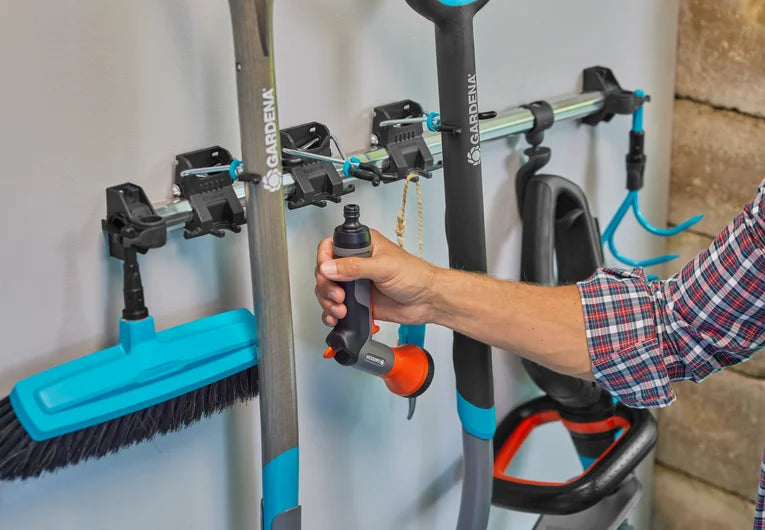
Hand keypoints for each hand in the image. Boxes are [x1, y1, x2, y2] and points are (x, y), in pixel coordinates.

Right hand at [315, 229, 438, 326]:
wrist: (428, 301)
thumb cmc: (416, 276)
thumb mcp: (384, 267)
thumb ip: (355, 267)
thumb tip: (329, 267)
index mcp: (363, 246)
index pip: (331, 246)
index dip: (324, 258)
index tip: (326, 271)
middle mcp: (357, 264)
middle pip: (325, 271)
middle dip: (326, 285)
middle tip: (338, 295)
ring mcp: (356, 284)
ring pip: (327, 291)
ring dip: (328, 301)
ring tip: (341, 309)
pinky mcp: (358, 302)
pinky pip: (336, 307)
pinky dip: (331, 313)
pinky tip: (336, 317)